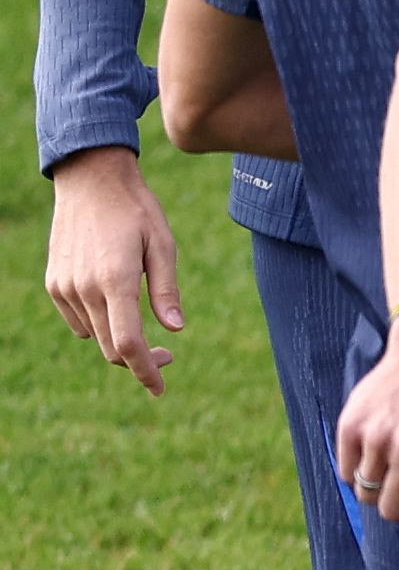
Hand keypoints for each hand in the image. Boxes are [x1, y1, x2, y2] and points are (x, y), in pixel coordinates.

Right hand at [47, 146, 183, 395]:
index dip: (145, 371)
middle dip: (140, 360)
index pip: (128, 342)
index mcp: (115, 280)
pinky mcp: (54, 283)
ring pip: (96, 336)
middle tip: (168, 354)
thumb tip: (174, 330)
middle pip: (111, 348)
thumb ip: (167, 290)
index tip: (161, 389)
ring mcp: (64, 286)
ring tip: (143, 317)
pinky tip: (115, 302)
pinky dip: (100, 323)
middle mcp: (84, 288)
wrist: (89, 181)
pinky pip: (79, 320)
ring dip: (120, 339)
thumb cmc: (136, 210)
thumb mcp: (163, 245)